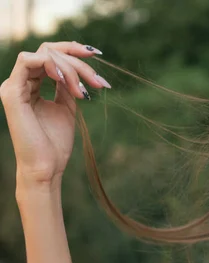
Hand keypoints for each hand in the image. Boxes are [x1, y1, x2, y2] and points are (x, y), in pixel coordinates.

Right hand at [0, 41, 109, 188]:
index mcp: (30, 85)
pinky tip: (68, 81)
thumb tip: (75, 69)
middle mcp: (19, 82)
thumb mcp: (66, 108)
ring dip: (70, 67)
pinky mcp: (12, 93)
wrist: (47, 166)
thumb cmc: (56, 143)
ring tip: (84, 90)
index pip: (49, 55)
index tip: (96, 54)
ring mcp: (13, 86)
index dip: (73, 51)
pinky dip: (53, 66)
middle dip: (78, 61)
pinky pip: (29, 61)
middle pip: (48, 51)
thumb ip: (67, 87)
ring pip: (43, 55)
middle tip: (98, 81)